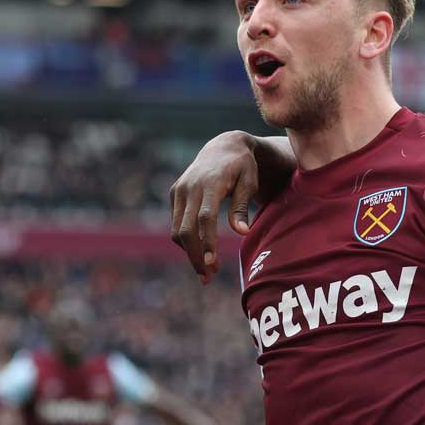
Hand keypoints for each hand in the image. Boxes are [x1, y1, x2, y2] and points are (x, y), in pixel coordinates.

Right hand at [169, 131, 263, 284]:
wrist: (223, 147)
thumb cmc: (242, 167)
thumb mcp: (249, 182)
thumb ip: (242, 206)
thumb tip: (242, 232)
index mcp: (211, 183)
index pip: (205, 217)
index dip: (207, 242)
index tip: (211, 264)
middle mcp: (190, 186)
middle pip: (186, 229)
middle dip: (195, 256)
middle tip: (208, 277)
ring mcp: (179, 190)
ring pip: (177, 230)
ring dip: (190, 253)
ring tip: (207, 271)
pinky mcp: (174, 194)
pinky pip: (176, 223)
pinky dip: (186, 241)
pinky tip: (200, 252)